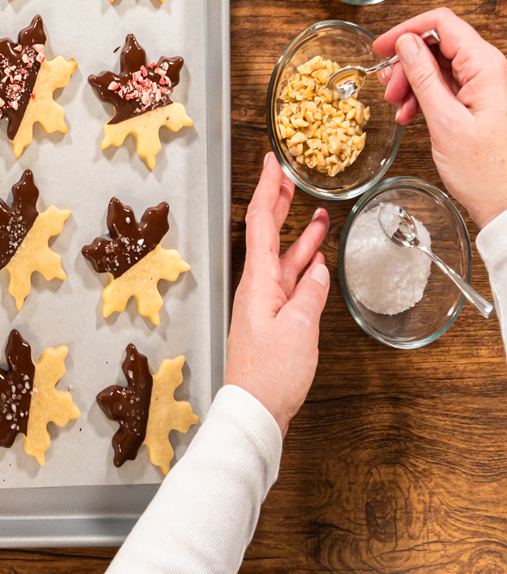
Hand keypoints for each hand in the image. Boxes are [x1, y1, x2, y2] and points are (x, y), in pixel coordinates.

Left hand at [225, 153, 330, 436]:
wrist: (255, 411)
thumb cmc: (271, 375)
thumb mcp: (299, 329)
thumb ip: (310, 294)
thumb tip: (317, 268)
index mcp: (258, 282)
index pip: (262, 224)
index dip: (268, 190)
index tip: (272, 162)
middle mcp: (256, 288)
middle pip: (267, 235)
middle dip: (278, 203)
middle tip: (289, 176)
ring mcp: (263, 304)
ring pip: (281, 258)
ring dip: (298, 234)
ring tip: (318, 212)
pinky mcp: (272, 320)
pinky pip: (287, 282)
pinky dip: (301, 265)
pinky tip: (314, 258)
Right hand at [375, 8, 506, 227]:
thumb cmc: (486, 171)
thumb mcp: (445, 121)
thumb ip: (424, 77)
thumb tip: (406, 44)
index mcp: (486, 67)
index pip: (442, 24)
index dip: (406, 30)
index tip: (379, 47)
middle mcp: (489, 70)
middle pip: (438, 44)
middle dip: (406, 63)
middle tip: (387, 90)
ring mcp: (485, 85)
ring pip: (438, 66)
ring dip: (412, 82)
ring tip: (399, 108)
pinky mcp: (480, 101)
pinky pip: (446, 86)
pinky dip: (423, 96)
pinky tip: (412, 115)